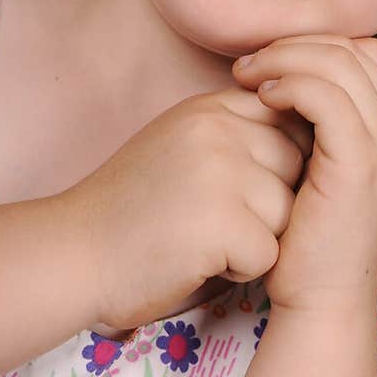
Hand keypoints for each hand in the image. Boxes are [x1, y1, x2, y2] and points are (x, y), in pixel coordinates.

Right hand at [63, 87, 313, 331]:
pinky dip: (239, 270)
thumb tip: (304, 132)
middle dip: (270, 201)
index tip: (241, 188)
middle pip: (296, 165)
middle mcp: (218, 129)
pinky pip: (268, 253)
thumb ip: (233, 130)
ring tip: (204, 239)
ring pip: (288, 212)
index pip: (286, 119)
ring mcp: (220, 172)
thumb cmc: (131, 206)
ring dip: (255, 237)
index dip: (275, 162)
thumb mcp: (181, 141)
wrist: (73, 253)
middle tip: (215, 218)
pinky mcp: (220, 222)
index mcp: (210, 106)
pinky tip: (197, 260)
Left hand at [231, 35, 376, 315]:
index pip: (362, 51)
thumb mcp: (317, 164)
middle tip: (247, 65)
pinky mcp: (360, 163)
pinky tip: (261, 98)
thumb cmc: (306, 234)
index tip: (267, 64)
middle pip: (350, 49)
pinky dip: (289, 84)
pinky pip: (325, 96)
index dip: (313, 45)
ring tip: (246, 77)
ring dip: (284, 59)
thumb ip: (313, 120)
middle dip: (293, 45)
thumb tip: (276, 71)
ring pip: (338, 63)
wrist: (320, 299)